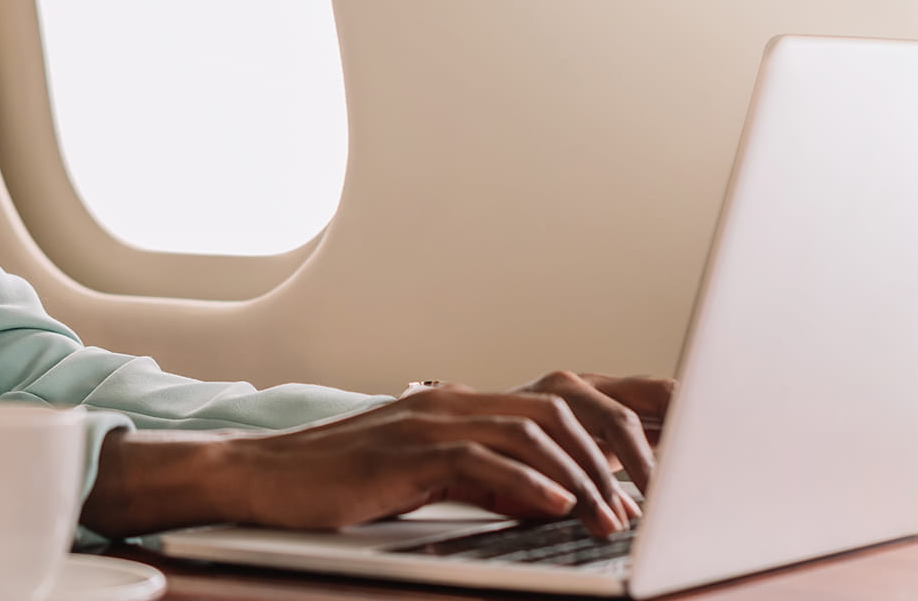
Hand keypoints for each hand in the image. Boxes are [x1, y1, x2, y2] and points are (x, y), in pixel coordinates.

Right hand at [224, 374, 674, 537]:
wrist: (259, 480)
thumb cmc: (337, 487)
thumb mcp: (426, 480)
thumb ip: (488, 481)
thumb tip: (551, 500)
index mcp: (462, 403)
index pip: (559, 398)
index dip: (616, 424)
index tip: (658, 465)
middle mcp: (453, 400)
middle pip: (561, 407)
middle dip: (615, 454)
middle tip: (645, 503)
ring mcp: (428, 421)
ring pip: (531, 432)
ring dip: (581, 478)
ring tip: (610, 519)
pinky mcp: (404, 452)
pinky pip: (479, 459)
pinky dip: (525, 484)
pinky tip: (555, 508)